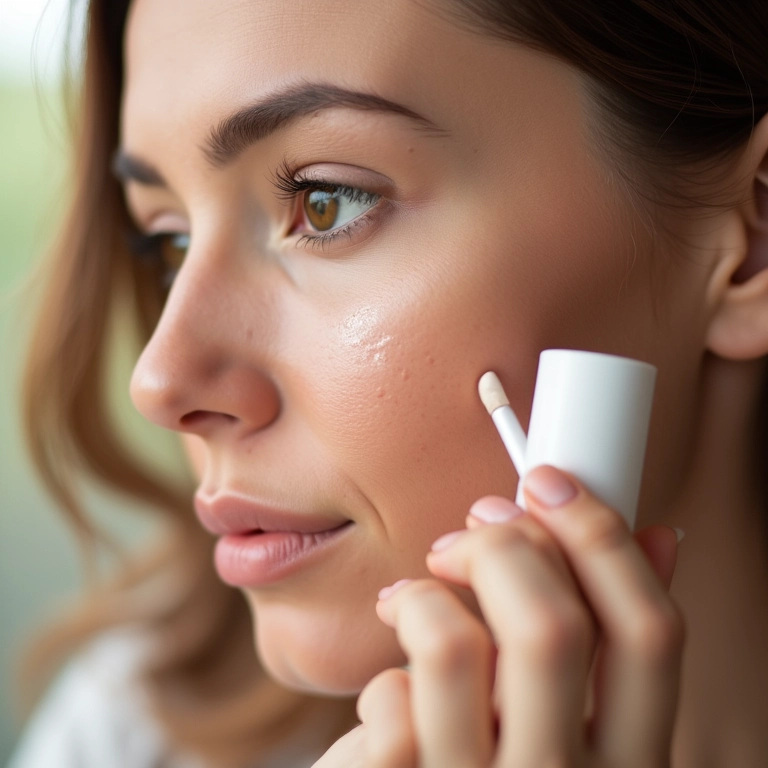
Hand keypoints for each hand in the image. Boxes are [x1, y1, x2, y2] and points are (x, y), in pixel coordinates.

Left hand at [353, 465, 683, 766]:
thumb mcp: (575, 721)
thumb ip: (610, 648)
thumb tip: (659, 538)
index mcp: (628, 761)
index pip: (649, 632)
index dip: (601, 538)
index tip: (550, 486)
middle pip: (551, 625)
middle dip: (503, 545)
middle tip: (471, 529)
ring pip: (453, 646)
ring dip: (425, 596)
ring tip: (413, 602)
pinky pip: (390, 697)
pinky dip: (384, 672)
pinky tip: (392, 689)